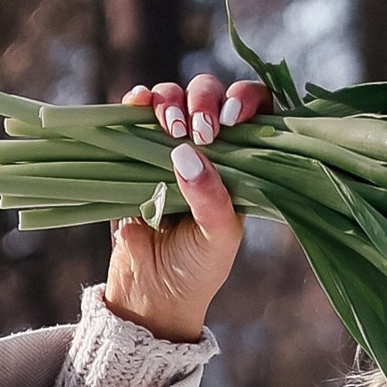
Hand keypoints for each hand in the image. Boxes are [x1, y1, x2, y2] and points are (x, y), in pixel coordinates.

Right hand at [100, 69, 264, 343]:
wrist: (151, 292)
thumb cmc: (197, 268)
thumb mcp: (217, 238)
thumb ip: (210, 198)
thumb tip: (185, 151)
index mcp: (239, 164)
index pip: (253, 112)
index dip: (246, 100)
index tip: (234, 119)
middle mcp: (207, 147)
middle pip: (208, 94)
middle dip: (204, 102)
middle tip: (201, 132)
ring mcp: (168, 145)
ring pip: (172, 96)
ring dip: (170, 100)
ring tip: (169, 128)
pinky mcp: (133, 150)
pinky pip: (136, 112)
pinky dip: (137, 101)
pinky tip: (138, 104)